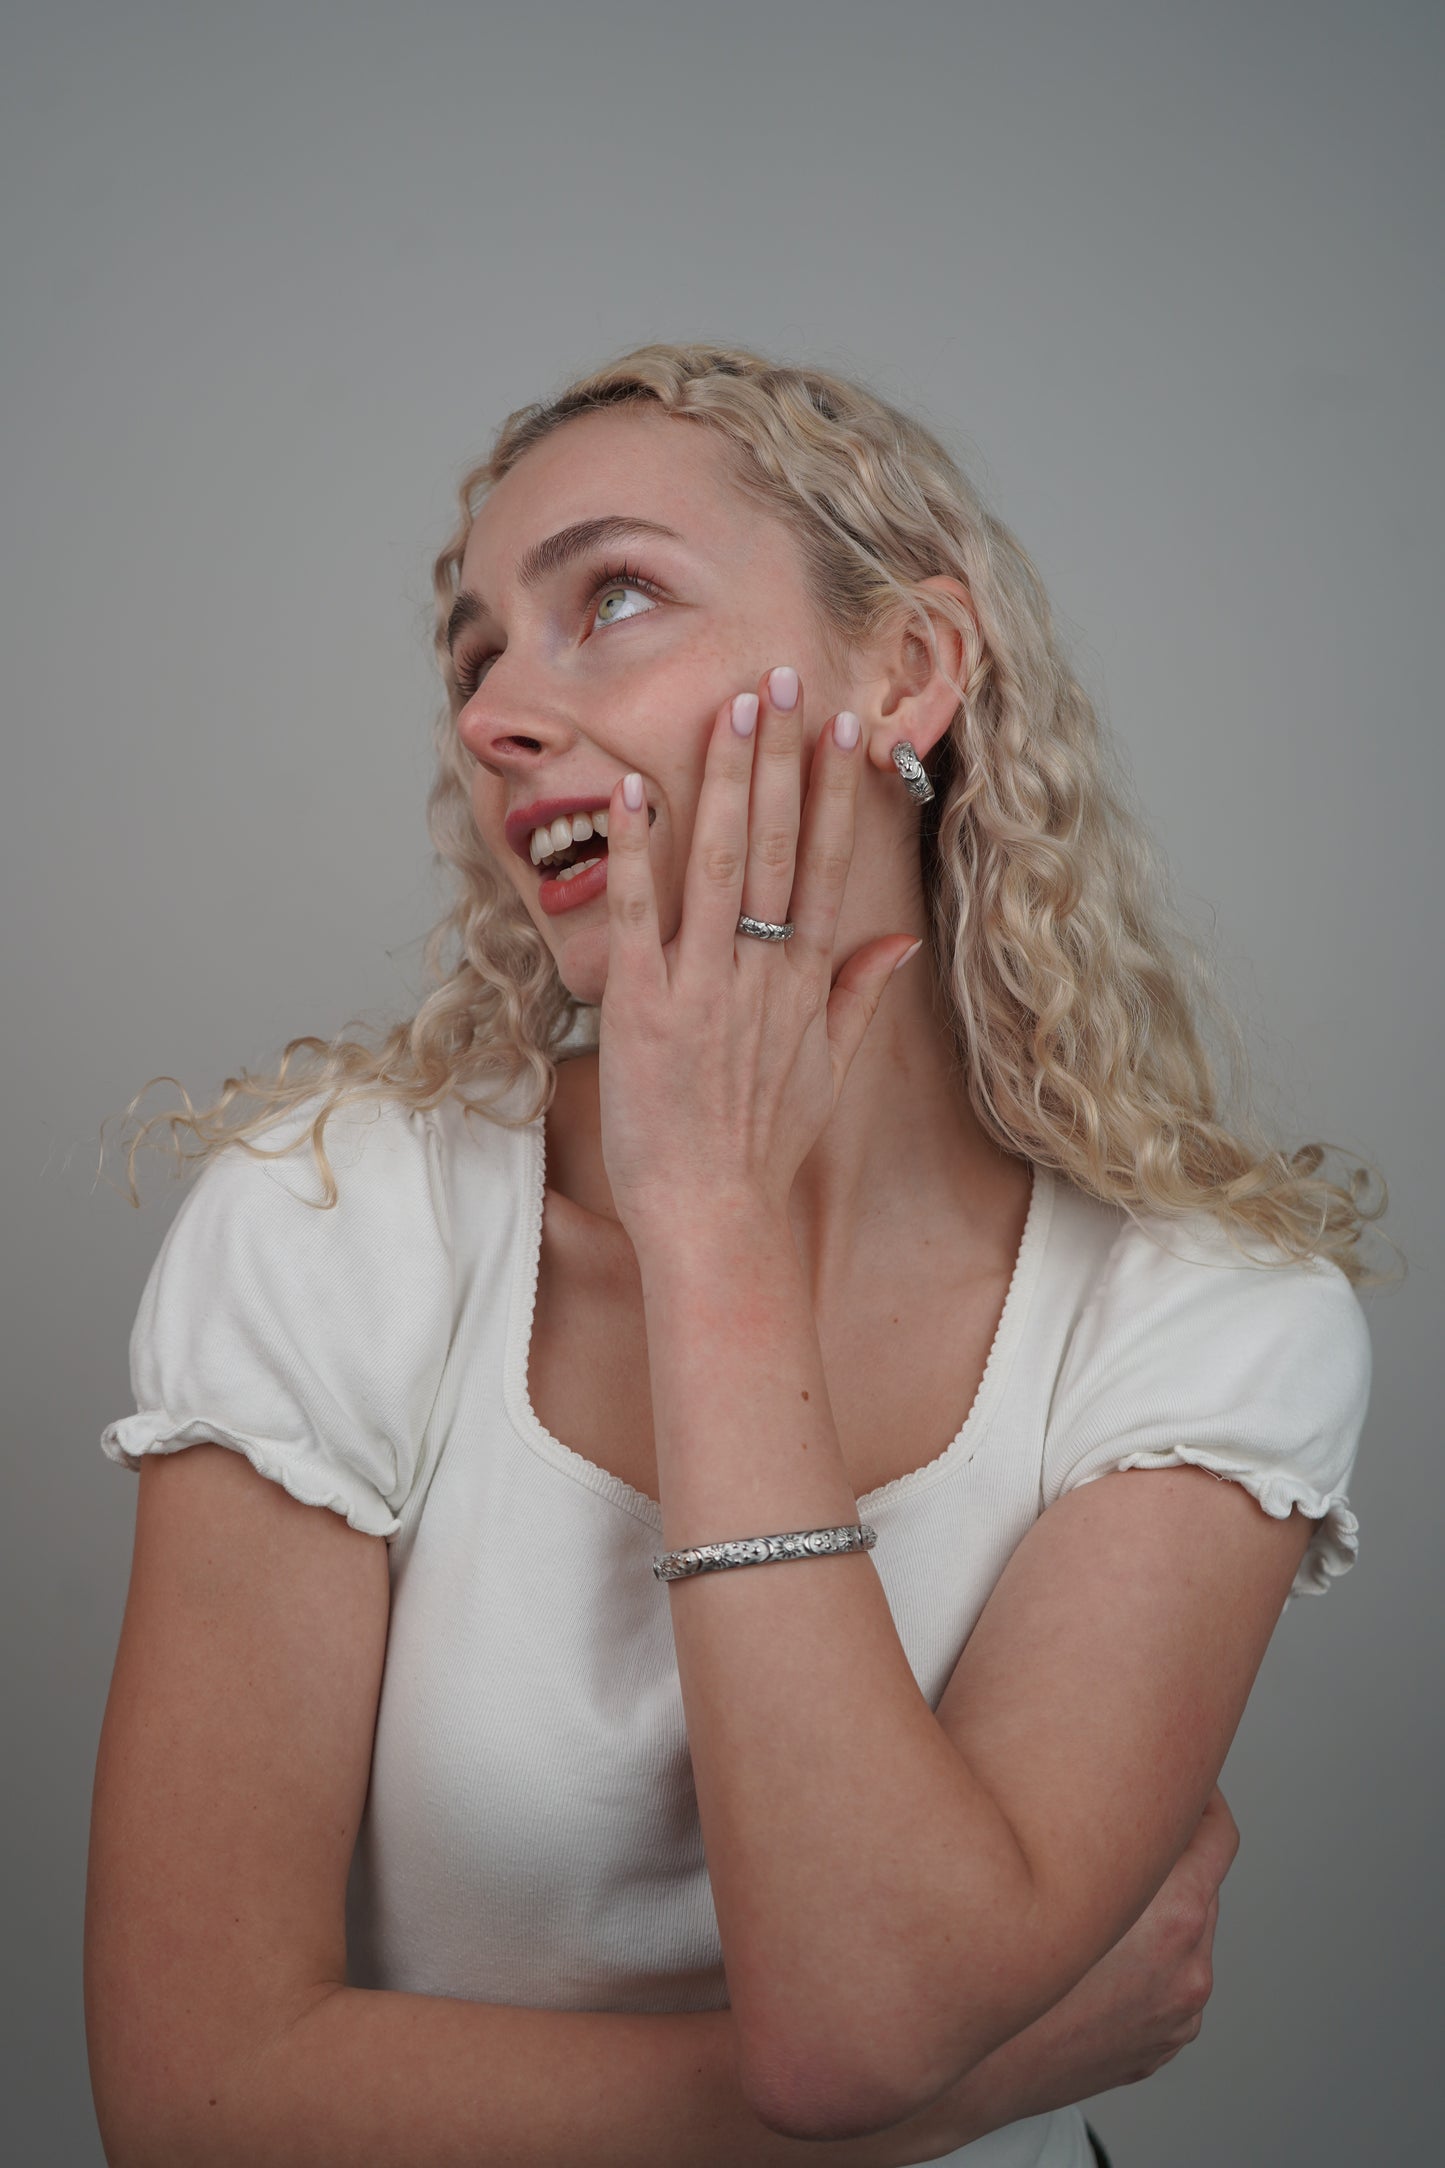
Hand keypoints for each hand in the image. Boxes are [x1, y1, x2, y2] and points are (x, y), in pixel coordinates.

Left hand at [596, 666, 918, 1244]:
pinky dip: (637, 855)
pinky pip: (639, 918)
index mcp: (804, 982)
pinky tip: (635, 793)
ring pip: (721, 864)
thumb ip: (858, 996)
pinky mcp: (641, 1011)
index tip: (843, 724)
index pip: (829, 864)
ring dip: (726, 782)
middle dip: (781, 757)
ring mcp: (702, 988)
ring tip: (731, 708)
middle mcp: (760, 974)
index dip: (835, 790)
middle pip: (780, 844)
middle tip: (781, 678)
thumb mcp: (826, 1072)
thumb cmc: (762, 1150)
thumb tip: (897, 938)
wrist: (713, 1216)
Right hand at [909, 1787, 1239, 2153]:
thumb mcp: (1046, 1870)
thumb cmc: (995, 1968)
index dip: (1199, 1795)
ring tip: (1098, 1893)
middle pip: (1201, 1880)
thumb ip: (1095, 1826)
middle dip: (1165, 1851)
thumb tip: (1104, 1778)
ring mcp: (1177, 2013)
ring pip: (1183, 1931)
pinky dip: (1142, 1956)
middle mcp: (1188, 1969)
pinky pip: (1165, 1977)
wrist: (969, 2067)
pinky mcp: (1160, 2043)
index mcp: (1174, 1920)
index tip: (1179, 1777)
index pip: (1217, 1835)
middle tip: (1121, 1826)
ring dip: (1152, 1905)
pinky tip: (1094, 1950)